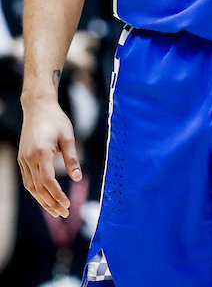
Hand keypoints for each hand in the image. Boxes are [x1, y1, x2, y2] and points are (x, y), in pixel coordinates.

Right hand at [18, 95, 80, 218]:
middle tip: (64, 214)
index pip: (48, 181)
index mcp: (41, 153)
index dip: (57, 195)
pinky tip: (45, 198)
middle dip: (51, 203)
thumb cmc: (56, 120)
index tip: (67, 204)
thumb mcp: (68, 136)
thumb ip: (72, 158)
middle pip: (38, 188)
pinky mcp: (22, 159)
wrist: (38, 108)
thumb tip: (77, 178)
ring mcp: (23, 160)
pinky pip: (28, 180)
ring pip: (31, 187)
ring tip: (56, 211)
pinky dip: (36, 191)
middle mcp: (29, 159)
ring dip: (43, 200)